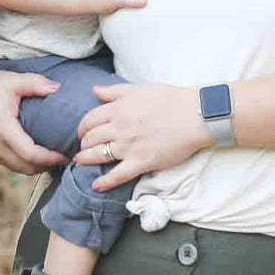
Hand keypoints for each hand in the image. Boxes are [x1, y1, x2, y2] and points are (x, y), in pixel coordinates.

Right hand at [0, 60, 67, 174]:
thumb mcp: (12, 80)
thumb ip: (36, 84)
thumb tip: (59, 88)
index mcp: (2, 129)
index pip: (31, 155)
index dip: (51, 158)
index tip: (66, 155)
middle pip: (25, 168)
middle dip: (46, 166)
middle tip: (63, 157)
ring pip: (16, 168)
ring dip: (33, 166)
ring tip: (50, 157)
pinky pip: (6, 163)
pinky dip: (21, 162)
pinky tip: (31, 153)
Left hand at [74, 83, 206, 190]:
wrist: (194, 115)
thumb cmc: (170, 99)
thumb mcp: (139, 89)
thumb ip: (114, 91)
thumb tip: (94, 90)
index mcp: (118, 109)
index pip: (90, 119)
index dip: (83, 127)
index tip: (83, 132)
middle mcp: (119, 128)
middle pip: (91, 138)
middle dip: (83, 143)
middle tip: (82, 147)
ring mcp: (129, 146)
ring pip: (99, 155)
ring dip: (85, 160)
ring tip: (79, 163)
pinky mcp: (142, 162)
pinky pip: (118, 175)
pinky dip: (105, 182)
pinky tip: (96, 185)